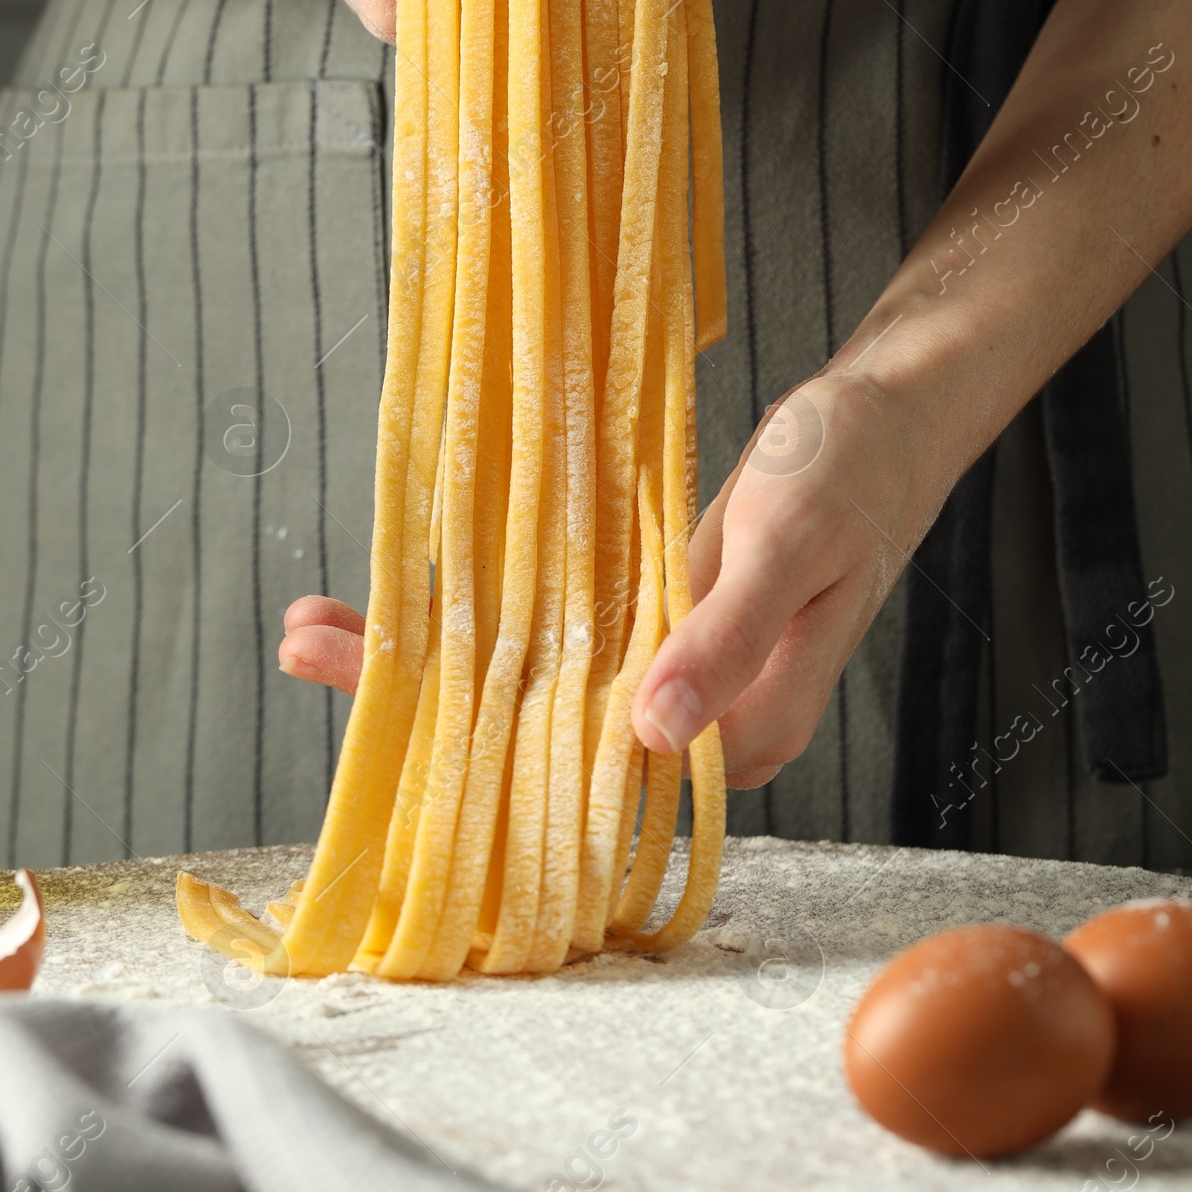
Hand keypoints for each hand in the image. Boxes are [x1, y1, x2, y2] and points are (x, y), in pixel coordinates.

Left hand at [280, 371, 955, 773]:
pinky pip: (549, 634)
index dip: (481, 751)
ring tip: (314, 626)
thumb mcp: (788, 547)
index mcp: (740, 731)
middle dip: (417, 698)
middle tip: (306, 647)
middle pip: (537, 733)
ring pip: (527, 682)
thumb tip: (648, 730)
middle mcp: (693, 719)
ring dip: (425, 653)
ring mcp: (665, 668)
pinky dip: (474, 614)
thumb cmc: (850, 476)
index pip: (590, 769)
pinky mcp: (648, 618)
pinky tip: (401, 599)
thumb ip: (723, 638)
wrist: (885, 422)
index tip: (387, 717)